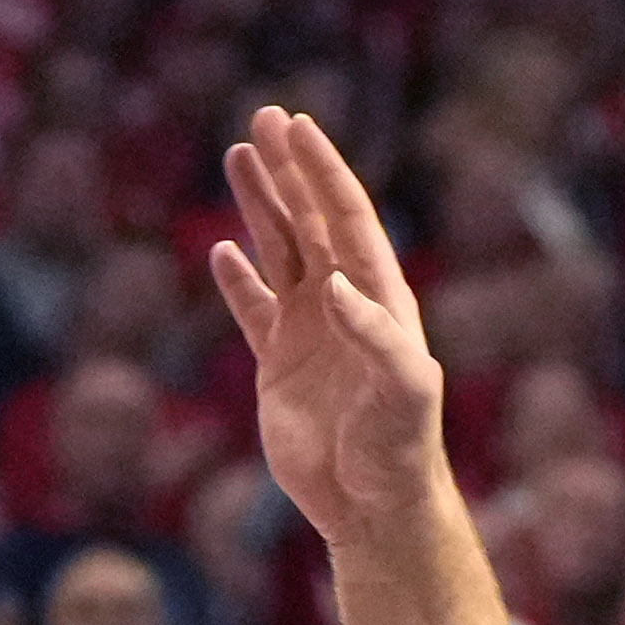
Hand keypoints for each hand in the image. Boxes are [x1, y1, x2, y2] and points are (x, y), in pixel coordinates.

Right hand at [208, 107, 457, 537]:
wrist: (373, 506)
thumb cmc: (400, 448)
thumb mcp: (402, 391)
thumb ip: (375, 336)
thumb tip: (335, 285)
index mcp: (379, 296)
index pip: (348, 217)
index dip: (321, 170)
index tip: (296, 127)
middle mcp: (345, 303)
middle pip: (312, 219)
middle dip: (290, 169)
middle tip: (263, 118)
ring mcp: (311, 331)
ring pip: (281, 251)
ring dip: (261, 205)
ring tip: (238, 156)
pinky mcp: (281, 366)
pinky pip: (255, 308)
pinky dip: (238, 280)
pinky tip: (222, 249)